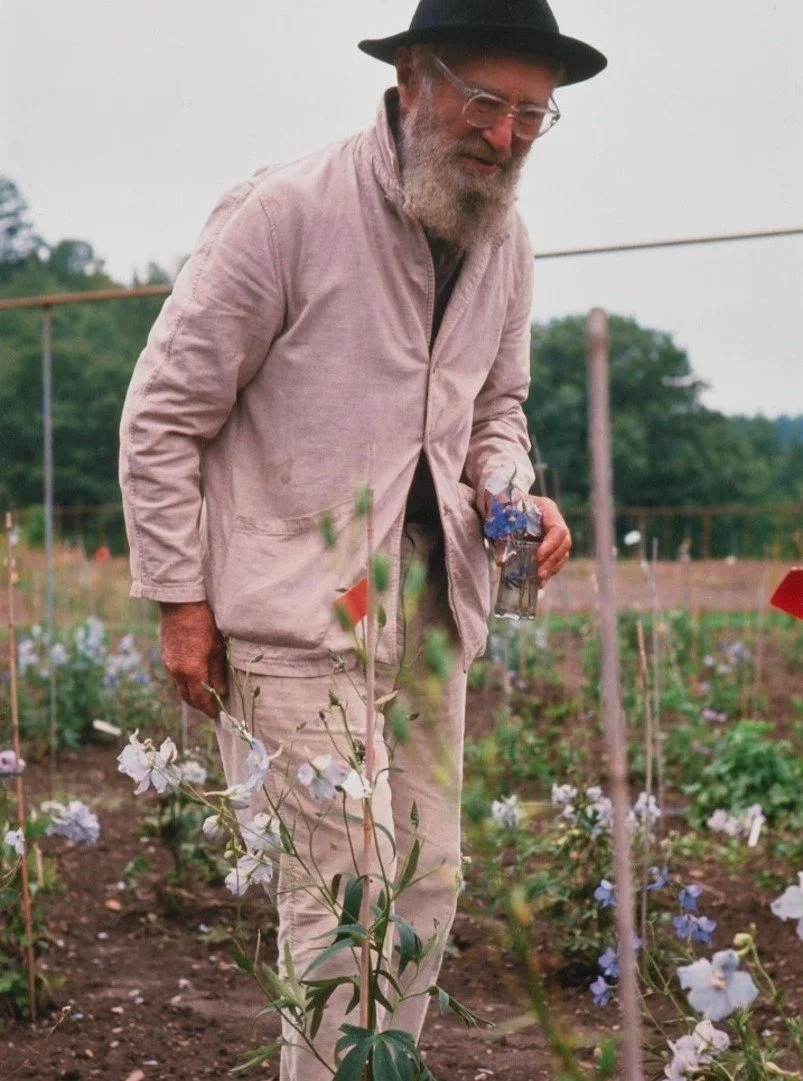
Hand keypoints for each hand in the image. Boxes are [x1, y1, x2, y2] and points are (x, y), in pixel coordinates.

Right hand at [159, 600, 227, 718]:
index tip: (217, 714)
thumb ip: (218, 672)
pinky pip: (175, 675)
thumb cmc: (204, 621)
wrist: (180, 602)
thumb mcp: (217, 647)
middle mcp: (176, 671)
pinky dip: (185, 681)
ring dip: (192, 693)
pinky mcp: (165, 655)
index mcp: (191, 671)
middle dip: (200, 705)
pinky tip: (196, 676)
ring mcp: (168, 663)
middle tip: (212, 707)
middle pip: (187, 697)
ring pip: (180, 686)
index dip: (209, 709)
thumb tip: (221, 692)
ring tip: (206, 692)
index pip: (200, 700)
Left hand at [479, 489, 570, 582]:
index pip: (558, 529)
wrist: (503, 499)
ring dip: (551, 568)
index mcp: (547, 509)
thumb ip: (503, 535)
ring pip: (562, 553)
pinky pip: (555, 558)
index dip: (551, 545)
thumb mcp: (502, 516)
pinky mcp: (549, 543)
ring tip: (539, 580)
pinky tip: (538, 580)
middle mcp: (555, 520)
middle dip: (552, 561)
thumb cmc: (503, 504)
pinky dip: (548, 569)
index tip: (538, 557)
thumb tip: (502, 561)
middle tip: (538, 573)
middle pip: (563, 544)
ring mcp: (553, 533)